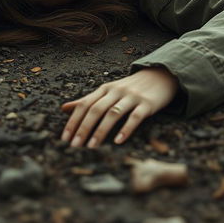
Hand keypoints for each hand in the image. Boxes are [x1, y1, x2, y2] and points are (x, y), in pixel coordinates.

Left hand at [59, 66, 178, 147]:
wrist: (160, 75)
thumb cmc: (130, 88)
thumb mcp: (108, 91)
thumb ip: (88, 100)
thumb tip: (63, 108)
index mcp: (105, 88)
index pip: (85, 104)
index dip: (73, 121)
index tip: (64, 138)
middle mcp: (117, 91)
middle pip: (96, 109)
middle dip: (83, 128)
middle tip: (74, 146)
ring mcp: (132, 97)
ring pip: (113, 113)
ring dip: (101, 130)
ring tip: (92, 147)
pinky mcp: (147, 104)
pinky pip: (135, 117)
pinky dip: (126, 129)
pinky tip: (118, 141)